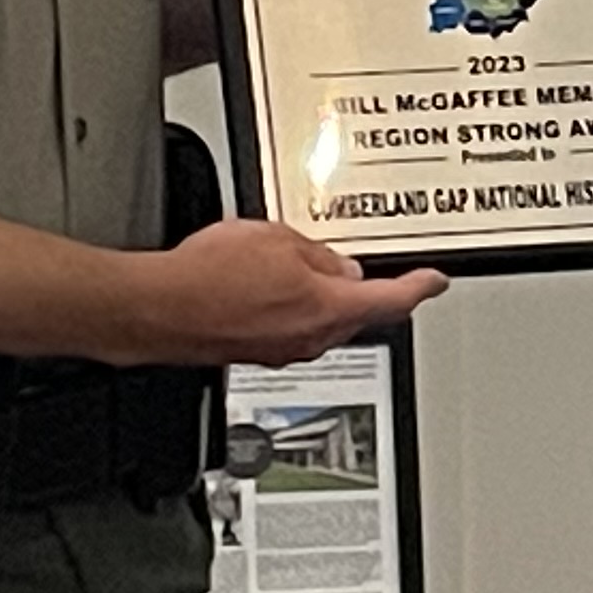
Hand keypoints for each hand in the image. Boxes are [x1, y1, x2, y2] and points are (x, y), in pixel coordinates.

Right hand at [137, 218, 444, 361]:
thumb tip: (336, 266)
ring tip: (294, 267)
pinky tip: (264, 287)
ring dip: (320, 298)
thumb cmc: (208, 279)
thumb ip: (316, 253)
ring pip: (321, 323)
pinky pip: (288, 328)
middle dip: (363, 291)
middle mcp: (311, 340)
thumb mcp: (277, 240)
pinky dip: (288, 308)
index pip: (393, 300)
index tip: (434, 282)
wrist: (157, 310)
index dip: (419, 287)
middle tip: (362, 268)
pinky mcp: (255, 352)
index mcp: (328, 309)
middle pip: (356, 315)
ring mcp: (282, 351)